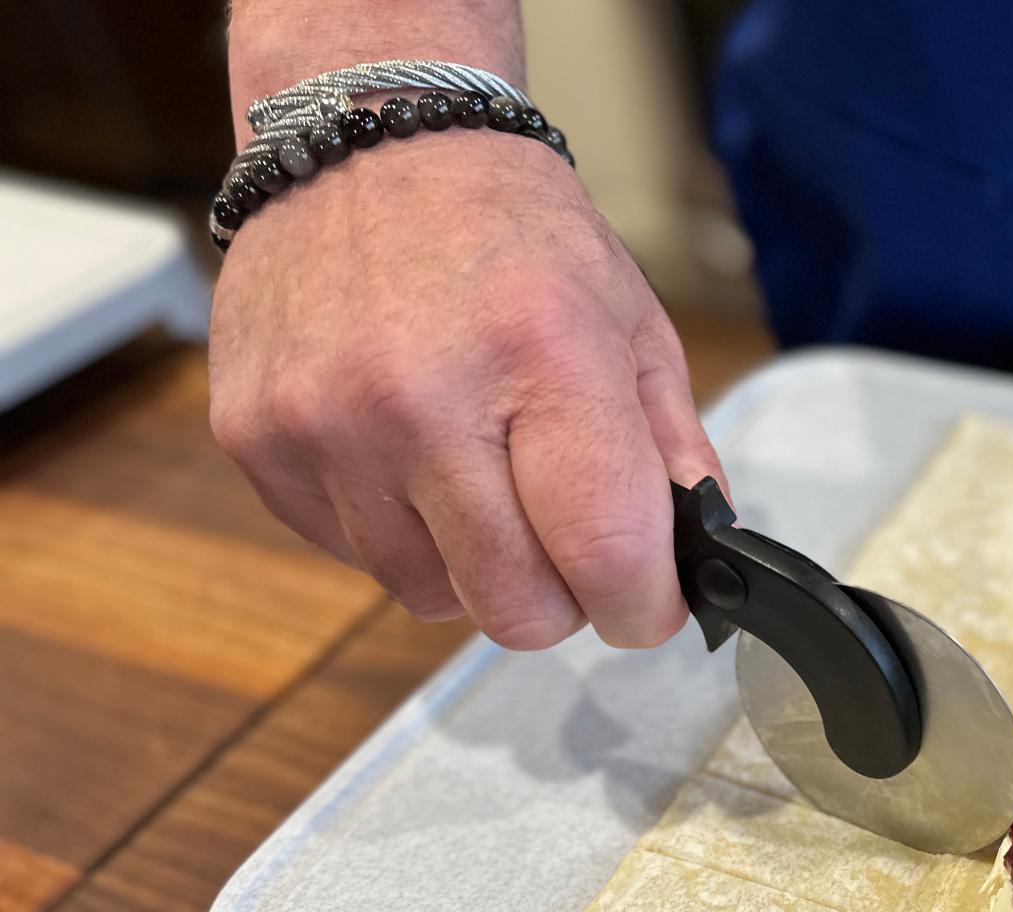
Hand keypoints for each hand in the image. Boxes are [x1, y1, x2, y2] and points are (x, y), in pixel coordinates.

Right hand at [208, 128, 723, 648]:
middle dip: (562, 598)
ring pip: (431, 596)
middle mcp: (422, 399)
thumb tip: (694, 561)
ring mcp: (326, 426)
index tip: (649, 603)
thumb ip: (674, 453)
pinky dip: (397, 531)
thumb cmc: (514, 233)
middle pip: (515, 608)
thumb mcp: (632, 324)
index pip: (605, 555)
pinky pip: (352, 556)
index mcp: (542, 357)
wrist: (371, 142)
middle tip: (567, 542)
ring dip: (472, 564)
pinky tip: (409, 453)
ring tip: (479, 473)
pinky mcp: (258, 443)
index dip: (642, 606)